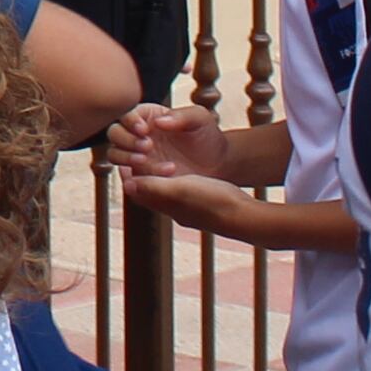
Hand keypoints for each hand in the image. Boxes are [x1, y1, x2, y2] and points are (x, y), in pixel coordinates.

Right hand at [120, 101, 230, 182]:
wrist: (218, 165)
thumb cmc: (208, 137)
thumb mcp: (200, 119)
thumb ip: (181, 116)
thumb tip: (158, 122)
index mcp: (148, 116)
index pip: (127, 113)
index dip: (130, 121)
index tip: (144, 130)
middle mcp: (137, 135)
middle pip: (114, 133)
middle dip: (126, 140)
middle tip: (147, 147)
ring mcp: (136, 155)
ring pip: (114, 154)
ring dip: (125, 157)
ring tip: (145, 160)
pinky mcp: (140, 175)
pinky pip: (127, 175)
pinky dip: (136, 175)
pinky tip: (159, 175)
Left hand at [123, 164, 271, 242]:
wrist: (244, 217)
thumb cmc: (212, 200)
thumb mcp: (180, 188)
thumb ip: (154, 187)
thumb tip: (128, 186)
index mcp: (165, 206)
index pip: (137, 192)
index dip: (128, 174)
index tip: (126, 154)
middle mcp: (174, 211)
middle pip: (148, 193)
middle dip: (141, 174)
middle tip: (139, 153)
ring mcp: (189, 210)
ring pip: (166, 193)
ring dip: (159, 177)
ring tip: (159, 158)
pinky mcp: (203, 206)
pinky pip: (183, 191)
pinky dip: (177, 179)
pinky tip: (184, 169)